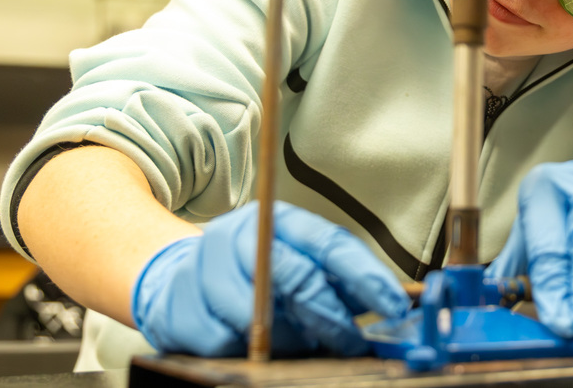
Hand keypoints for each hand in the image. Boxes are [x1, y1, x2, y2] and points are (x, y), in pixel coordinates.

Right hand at [131, 201, 409, 356]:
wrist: (179, 279)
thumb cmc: (256, 273)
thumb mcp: (300, 262)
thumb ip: (340, 280)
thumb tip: (395, 306)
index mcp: (279, 219)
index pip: (329, 243)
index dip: (366, 277)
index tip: (395, 306)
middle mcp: (240, 235)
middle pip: (294, 276)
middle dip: (330, 316)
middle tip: (352, 341)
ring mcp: (203, 267)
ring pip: (257, 316)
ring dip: (288, 339)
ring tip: (301, 344)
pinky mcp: (178, 305)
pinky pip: (223, 342)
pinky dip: (246, 352)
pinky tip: (256, 346)